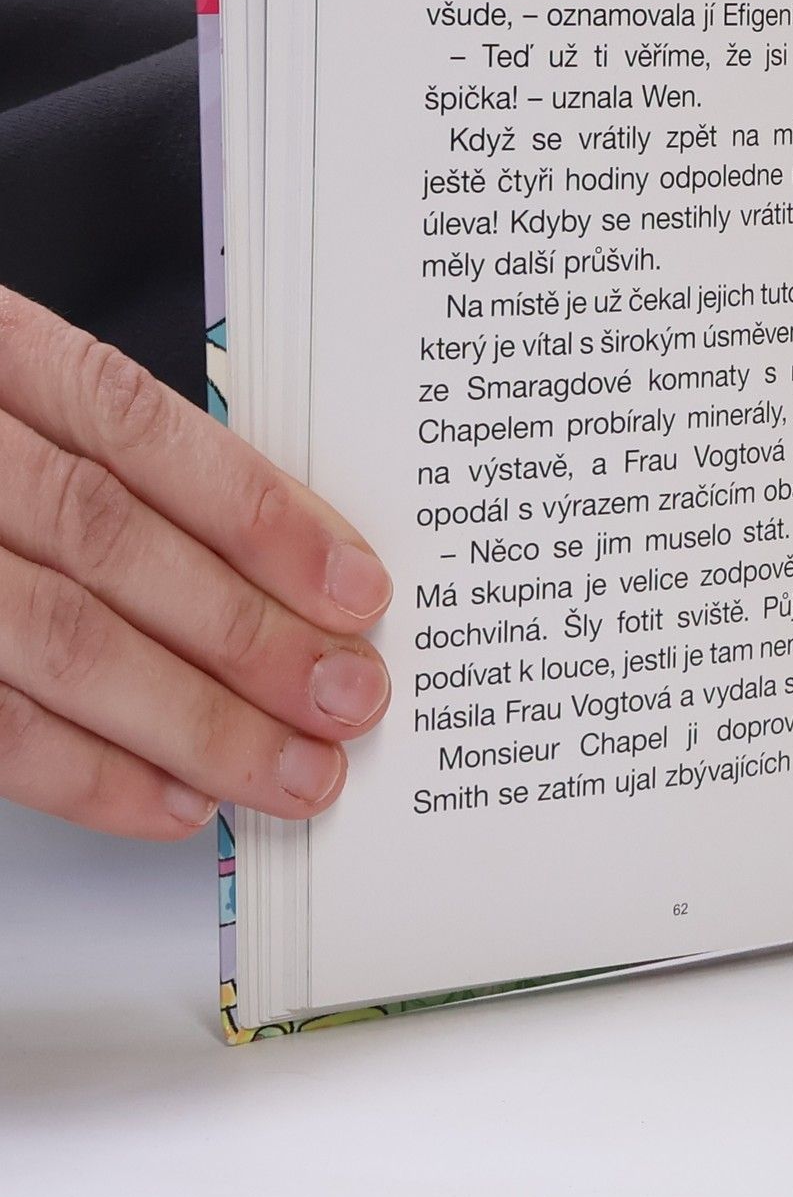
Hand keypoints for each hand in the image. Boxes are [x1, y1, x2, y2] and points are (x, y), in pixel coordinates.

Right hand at [0, 288, 390, 839]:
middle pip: (110, 543)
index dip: (259, 515)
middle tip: (347, 697)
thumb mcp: (8, 397)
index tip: (355, 587)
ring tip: (290, 769)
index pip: (137, 429)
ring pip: (58, 638)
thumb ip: (114, 463)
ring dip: (194, 719)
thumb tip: (285, 568)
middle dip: (248, 633)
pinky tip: (175, 799)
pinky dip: (88, 772)